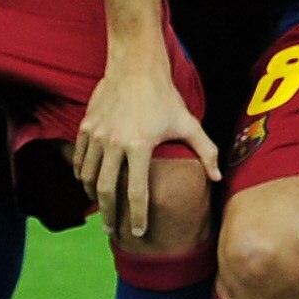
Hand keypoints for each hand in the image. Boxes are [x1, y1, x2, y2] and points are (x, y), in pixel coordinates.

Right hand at [70, 52, 217, 241]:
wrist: (135, 66)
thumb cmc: (164, 96)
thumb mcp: (188, 122)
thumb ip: (205, 151)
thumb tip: (218, 178)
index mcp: (140, 146)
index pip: (137, 192)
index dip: (137, 216)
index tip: (138, 233)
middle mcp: (114, 143)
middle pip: (106, 191)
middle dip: (109, 215)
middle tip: (112, 231)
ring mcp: (96, 135)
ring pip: (88, 177)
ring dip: (93, 197)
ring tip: (101, 208)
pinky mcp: (85, 127)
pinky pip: (79, 159)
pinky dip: (82, 175)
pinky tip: (89, 183)